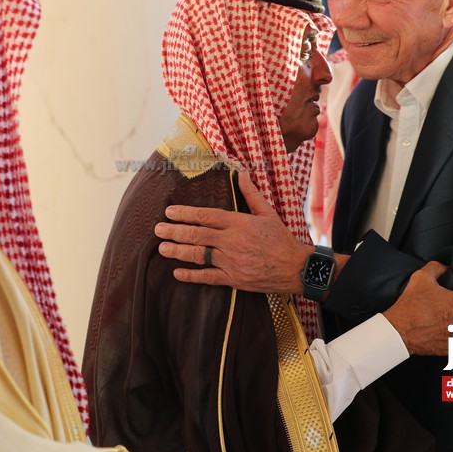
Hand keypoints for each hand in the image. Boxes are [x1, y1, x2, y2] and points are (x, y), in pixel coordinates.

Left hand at [155, 171, 310, 293]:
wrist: (295, 267)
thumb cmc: (281, 239)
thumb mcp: (268, 213)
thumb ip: (251, 193)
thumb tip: (242, 172)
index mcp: (238, 223)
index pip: (206, 216)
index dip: (185, 213)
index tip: (170, 212)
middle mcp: (231, 242)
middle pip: (197, 235)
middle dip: (174, 231)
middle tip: (157, 229)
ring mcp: (231, 261)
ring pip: (198, 255)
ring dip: (178, 251)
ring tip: (162, 248)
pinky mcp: (233, 279)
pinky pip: (208, 277)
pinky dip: (191, 276)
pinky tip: (177, 273)